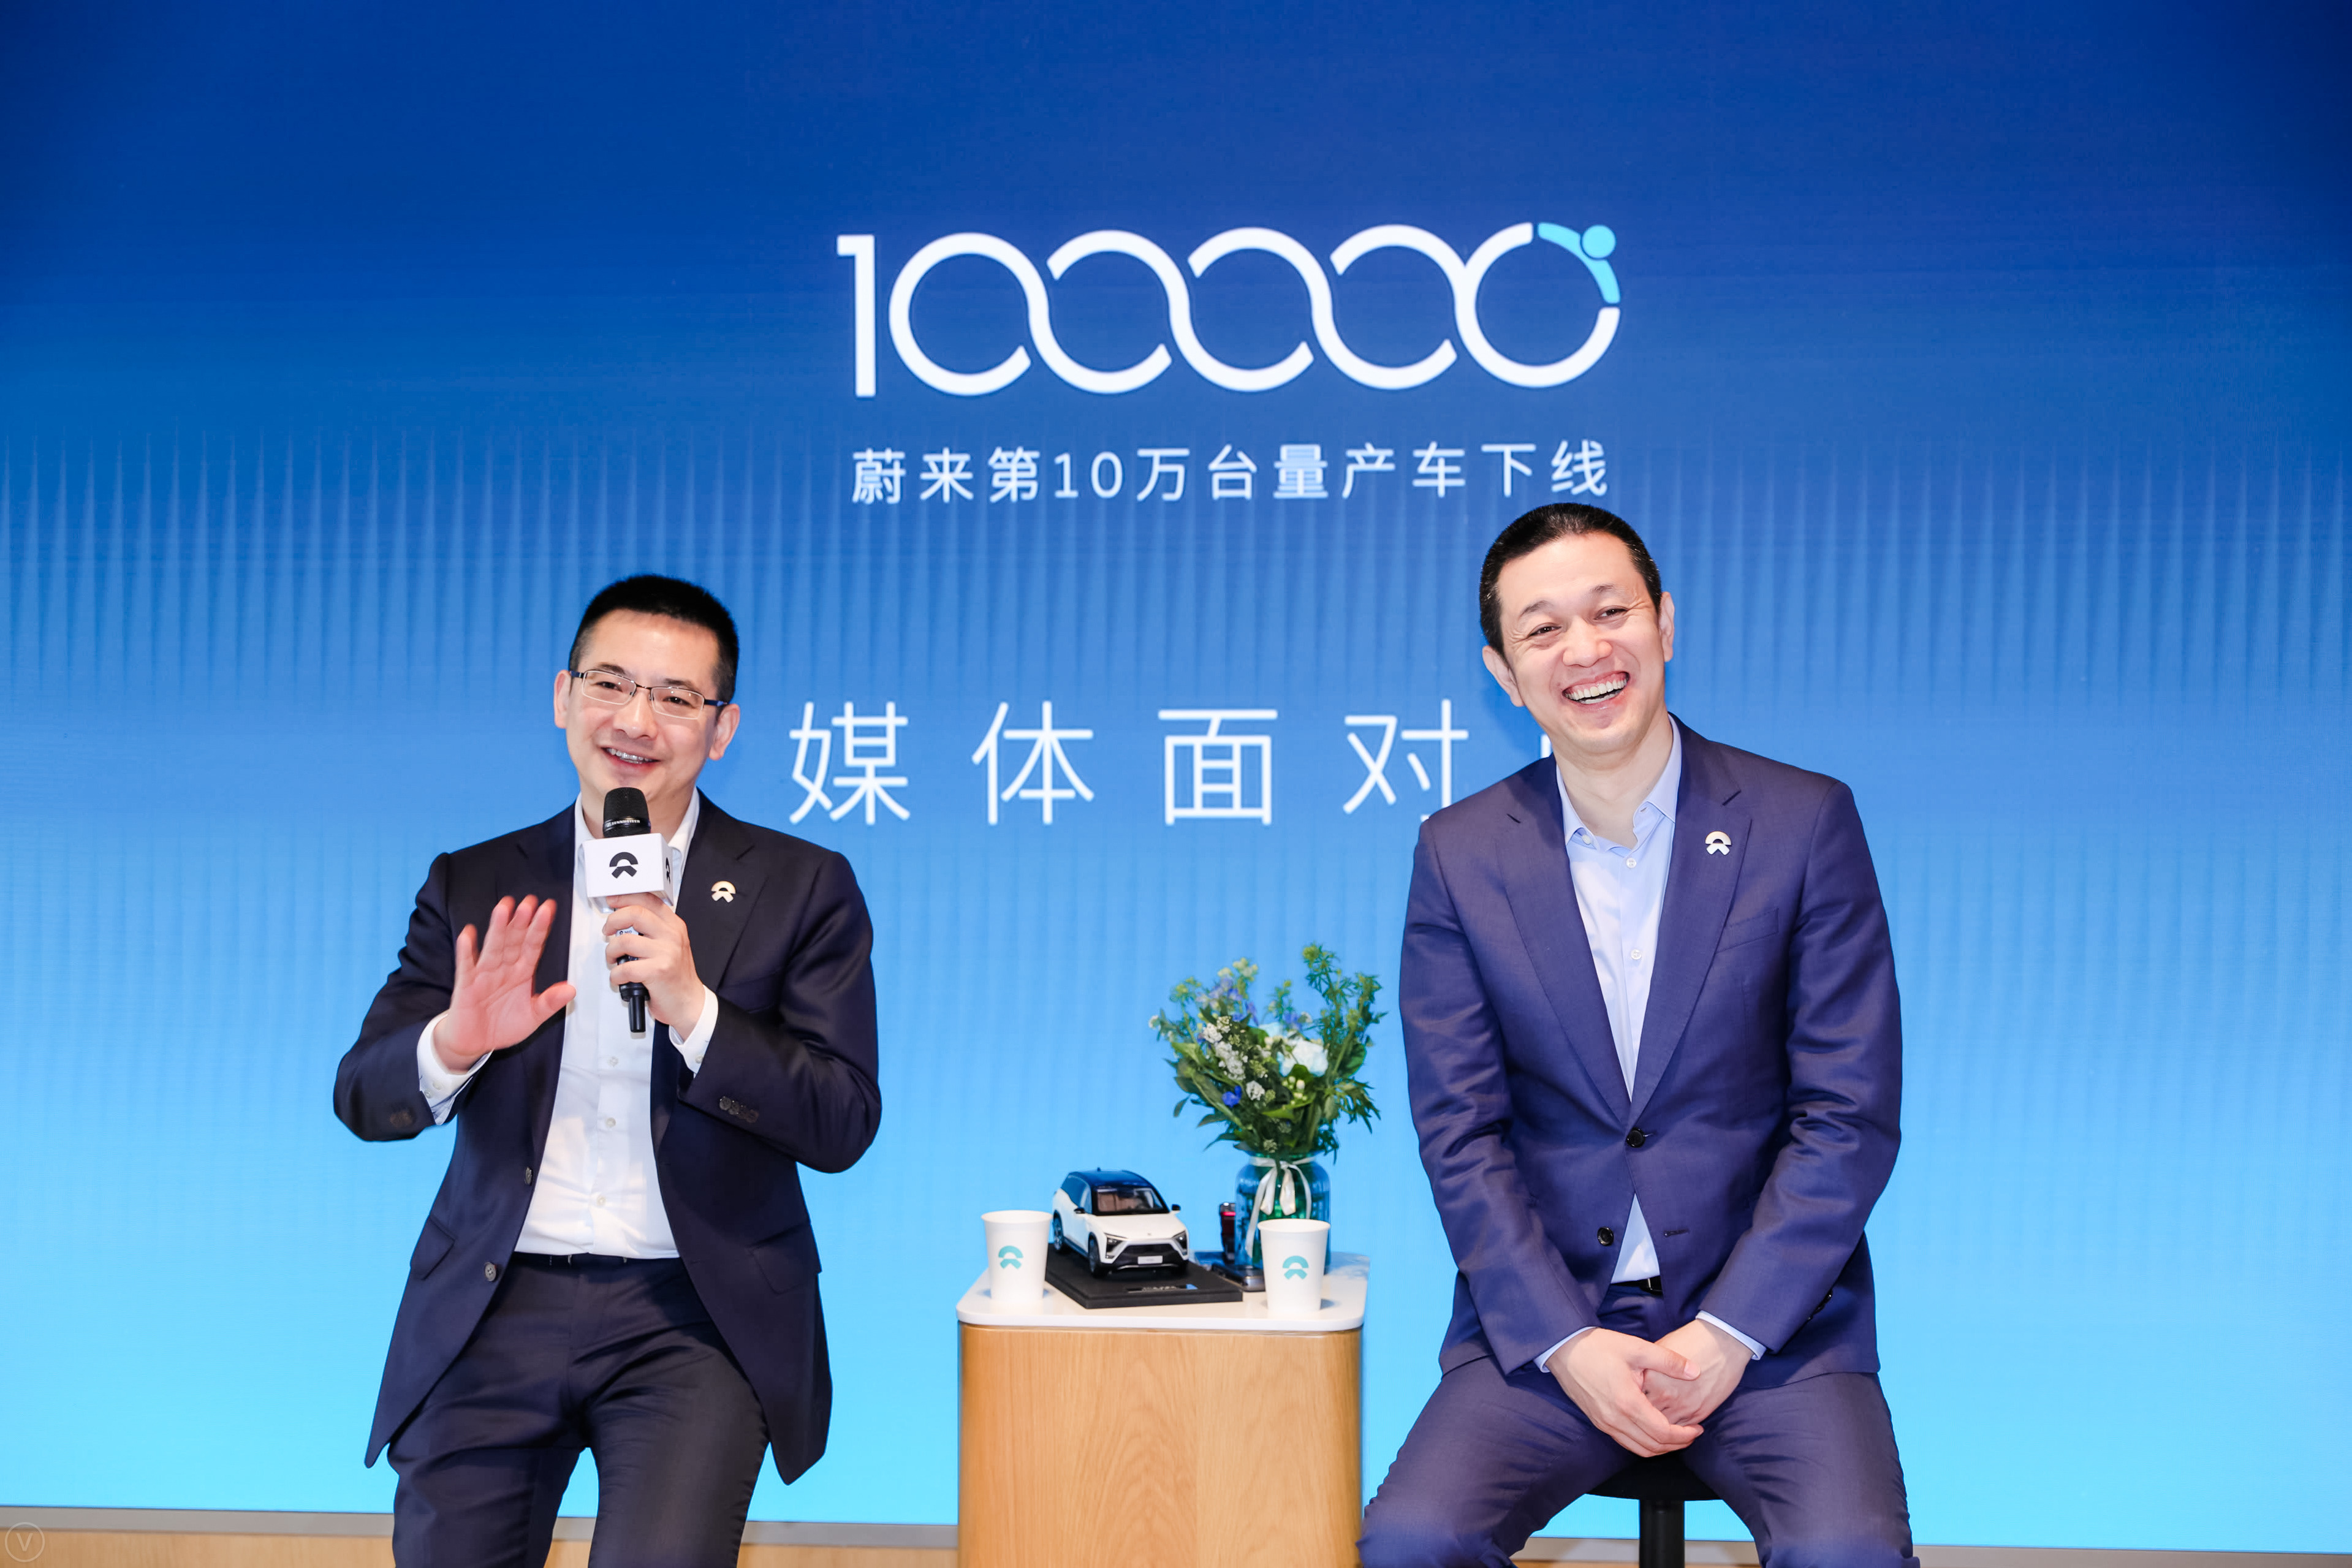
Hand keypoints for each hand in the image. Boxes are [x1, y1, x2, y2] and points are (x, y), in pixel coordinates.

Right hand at [437, 896, 576, 1071]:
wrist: (475, 1042)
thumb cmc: (503, 1026)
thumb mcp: (533, 1017)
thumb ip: (549, 1002)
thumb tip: (571, 989)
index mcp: (521, 972)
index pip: (533, 945)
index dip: (540, 927)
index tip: (548, 908)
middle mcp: (504, 968)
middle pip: (514, 941)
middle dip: (521, 921)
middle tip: (529, 901)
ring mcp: (484, 974)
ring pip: (493, 947)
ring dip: (498, 928)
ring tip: (504, 908)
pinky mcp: (466, 985)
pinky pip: (466, 965)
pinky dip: (467, 951)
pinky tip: (469, 934)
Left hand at [601, 893, 703, 1029]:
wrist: (689, 1003)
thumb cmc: (675, 976)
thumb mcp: (670, 945)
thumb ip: (653, 930)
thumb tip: (624, 918)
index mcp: (674, 926)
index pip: (649, 900)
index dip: (626, 897)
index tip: (612, 900)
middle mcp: (672, 936)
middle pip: (635, 913)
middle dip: (613, 921)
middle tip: (608, 931)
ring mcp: (666, 953)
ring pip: (625, 941)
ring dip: (611, 952)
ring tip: (614, 959)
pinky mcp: (658, 971)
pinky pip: (625, 968)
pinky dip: (616, 975)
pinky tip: (620, 978)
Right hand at [1551, 1328, 1703, 1455]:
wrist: (1564, 1349)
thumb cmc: (1599, 1347)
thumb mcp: (1637, 1348)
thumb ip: (1668, 1361)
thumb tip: (1695, 1371)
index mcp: (1628, 1403)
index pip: (1663, 1433)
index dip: (1684, 1435)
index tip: (1698, 1428)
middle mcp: (1615, 1420)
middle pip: (1653, 1447)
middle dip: (1677, 1444)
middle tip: (1692, 1434)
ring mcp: (1605, 1424)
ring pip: (1639, 1449)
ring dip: (1661, 1447)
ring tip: (1676, 1436)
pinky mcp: (1598, 1422)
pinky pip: (1626, 1442)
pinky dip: (1644, 1443)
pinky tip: (1652, 1431)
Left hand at [1640, 1319, 1749, 1426]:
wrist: (1723, 1344)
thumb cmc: (1691, 1341)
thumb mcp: (1661, 1349)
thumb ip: (1647, 1367)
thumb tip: (1634, 1378)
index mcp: (1651, 1377)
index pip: (1631, 1397)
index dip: (1629, 1399)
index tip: (1628, 1397)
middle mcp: (1664, 1394)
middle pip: (1643, 1415)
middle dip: (1639, 1416)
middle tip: (1637, 1415)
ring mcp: (1681, 1406)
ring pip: (1661, 1428)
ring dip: (1656, 1426)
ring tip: (1653, 1424)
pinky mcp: (1698, 1413)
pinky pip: (1680, 1430)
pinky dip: (1673, 1430)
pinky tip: (1670, 1425)